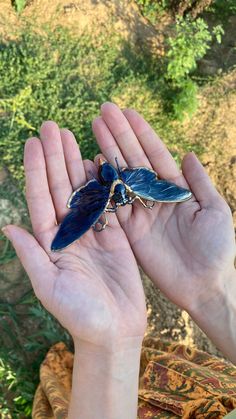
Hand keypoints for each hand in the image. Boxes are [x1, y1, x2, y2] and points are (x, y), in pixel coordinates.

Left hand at [2, 121, 146, 351]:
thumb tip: (8, 227)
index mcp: (51, 241)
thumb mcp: (50, 287)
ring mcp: (93, 230)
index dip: (36, 170)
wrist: (114, 330)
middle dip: (55, 157)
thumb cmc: (80, 314)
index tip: (33, 142)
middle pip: (60, 187)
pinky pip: (109, 202)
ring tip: (71, 134)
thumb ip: (32, 255)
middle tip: (51, 126)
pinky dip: (104, 181)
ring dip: (76, 162)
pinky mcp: (115, 234)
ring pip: (83, 189)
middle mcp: (69, 231)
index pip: (41, 198)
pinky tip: (99, 160)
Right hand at [92, 102, 235, 313]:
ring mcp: (140, 212)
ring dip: (107, 152)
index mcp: (175, 189)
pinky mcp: (130, 231)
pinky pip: (113, 205)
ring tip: (94, 128)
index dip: (141, 133)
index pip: (155, 154)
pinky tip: (92, 165)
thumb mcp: (215, 210)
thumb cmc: (217, 248)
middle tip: (103, 111)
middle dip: (119, 135)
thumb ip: (200, 182)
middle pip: (133, 160)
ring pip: (120, 177)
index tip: (126, 112)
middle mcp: (155, 197)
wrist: (204, 285)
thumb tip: (188, 154)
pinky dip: (102, 186)